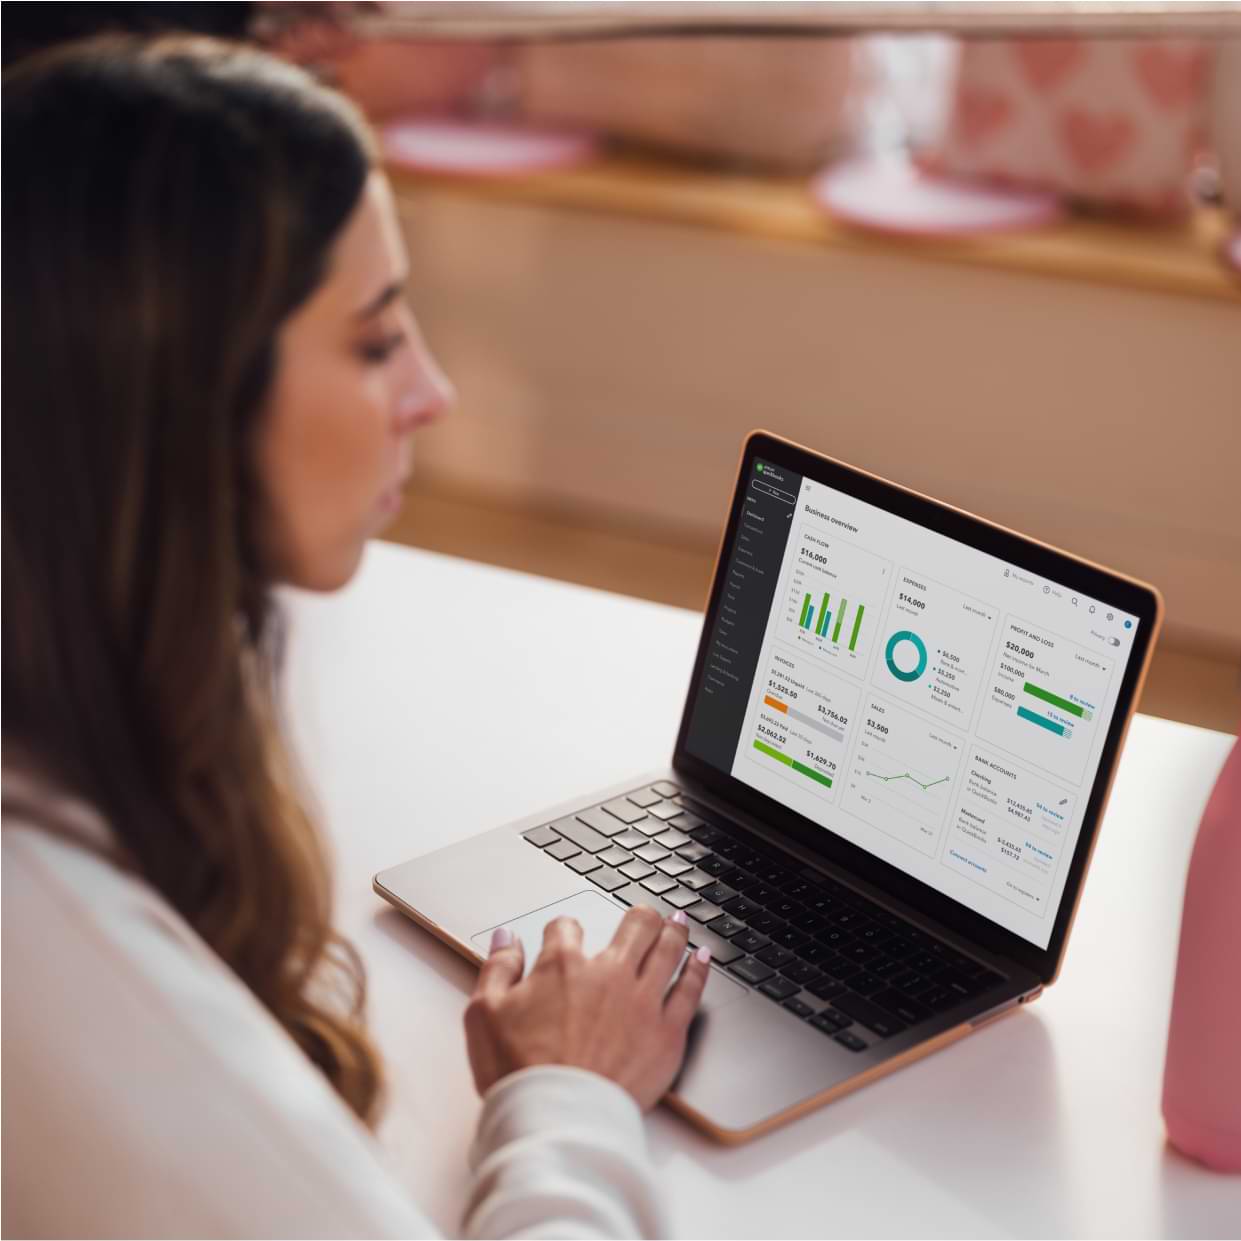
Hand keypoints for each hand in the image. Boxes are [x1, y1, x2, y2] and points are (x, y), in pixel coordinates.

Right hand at [464, 906, 710, 1110]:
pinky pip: (690, 992)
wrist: (558, 1118)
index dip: (562, 930)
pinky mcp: (667, 1033)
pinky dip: (698, 970)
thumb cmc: (520, 1072)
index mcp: (563, 966)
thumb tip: (505, 939)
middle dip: (639, 917)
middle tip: (644, 916)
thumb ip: (497, 968)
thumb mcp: (484, 1014)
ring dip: (674, 932)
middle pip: (634, 927)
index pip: (565, 928)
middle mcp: (608, 974)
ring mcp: (642, 1001)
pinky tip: (702, 960)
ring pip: (668, 951)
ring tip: (679, 923)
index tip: (563, 937)